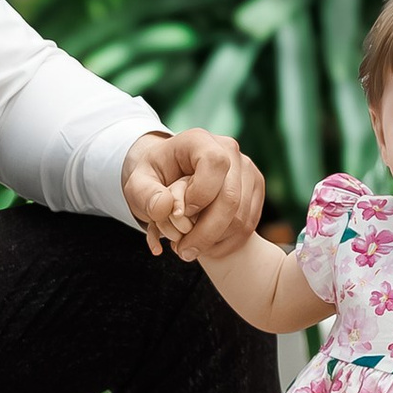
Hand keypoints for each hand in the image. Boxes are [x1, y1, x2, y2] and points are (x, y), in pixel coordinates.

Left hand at [123, 127, 264, 261]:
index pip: (215, 164)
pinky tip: (206, 244)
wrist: (170, 178)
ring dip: (214, 241)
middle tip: (183, 252)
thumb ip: (145, 196)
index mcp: (199, 140)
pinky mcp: (254, 189)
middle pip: (231, 198)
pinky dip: (226, 242)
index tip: (180, 214)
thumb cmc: (154, 180)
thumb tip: (166, 207)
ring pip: (242, 217)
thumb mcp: (137, 185)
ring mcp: (246, 169)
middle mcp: (228, 150)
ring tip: (190, 247)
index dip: (200, 195)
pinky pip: (249, 224)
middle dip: (206, 232)